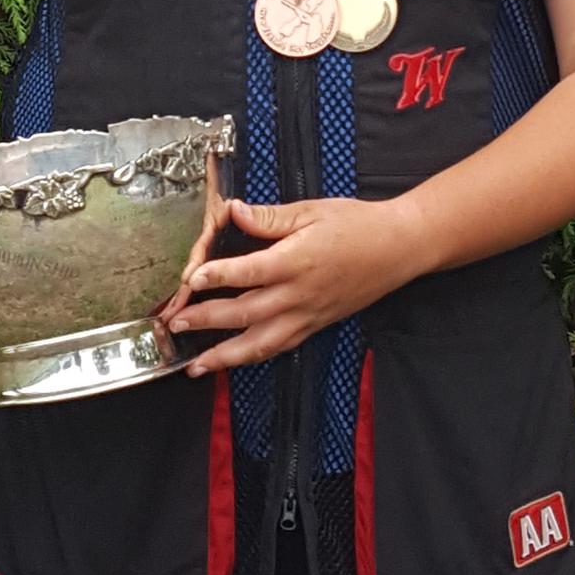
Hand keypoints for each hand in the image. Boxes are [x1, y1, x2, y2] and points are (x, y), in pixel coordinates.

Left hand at [168, 196, 408, 373]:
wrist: (397, 249)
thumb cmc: (356, 224)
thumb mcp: (312, 210)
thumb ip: (269, 216)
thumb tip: (232, 210)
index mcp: (297, 260)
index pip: (250, 272)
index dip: (218, 276)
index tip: (190, 280)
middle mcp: (299, 294)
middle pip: (246, 313)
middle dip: (207, 320)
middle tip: (176, 323)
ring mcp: (308, 315)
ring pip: (261, 343)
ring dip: (225, 356)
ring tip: (196, 365)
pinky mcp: (315, 326)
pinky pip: (280, 347)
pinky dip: (253, 357)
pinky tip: (233, 362)